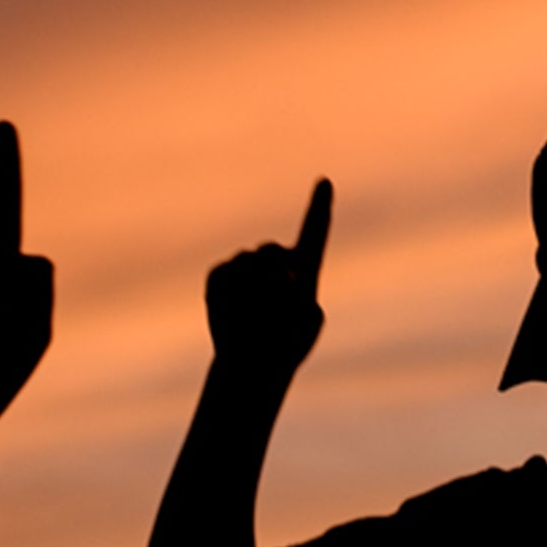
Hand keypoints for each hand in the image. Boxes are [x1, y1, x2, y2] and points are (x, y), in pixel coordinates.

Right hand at [204, 179, 330, 379]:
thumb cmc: (284, 347)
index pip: (313, 232)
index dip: (319, 206)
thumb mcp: (305, 322)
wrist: (250, 365)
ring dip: (251, 292)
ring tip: (255, 321)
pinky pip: (223, 275)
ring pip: (246, 263)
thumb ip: (298, 289)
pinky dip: (227, 297)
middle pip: (271, 251)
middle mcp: (275, 262)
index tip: (326, 181)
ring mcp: (245, 266)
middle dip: (271, 275)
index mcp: (304, 270)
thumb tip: (279, 274)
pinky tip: (234, 316)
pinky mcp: (221, 275)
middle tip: (271, 308)